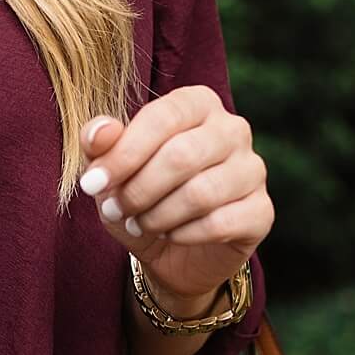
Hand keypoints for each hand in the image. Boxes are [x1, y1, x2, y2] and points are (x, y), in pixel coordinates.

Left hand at [79, 86, 273, 306]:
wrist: (170, 251)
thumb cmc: (140, 195)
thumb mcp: (111, 170)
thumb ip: (100, 144)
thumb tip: (100, 133)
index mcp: (197, 103)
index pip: (163, 116)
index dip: (124, 152)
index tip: (92, 183)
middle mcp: (233, 129)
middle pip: (182, 156)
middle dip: (138, 190)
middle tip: (116, 209)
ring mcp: (253, 170)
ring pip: (201, 193)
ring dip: (157, 216)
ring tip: (139, 223)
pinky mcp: (261, 211)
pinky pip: (220, 223)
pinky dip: (183, 235)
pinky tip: (169, 235)